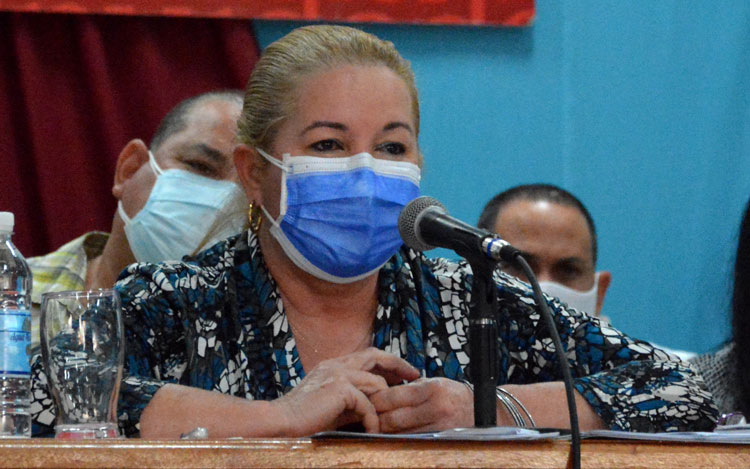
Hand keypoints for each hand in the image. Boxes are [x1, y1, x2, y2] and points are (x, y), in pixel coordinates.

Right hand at [270, 347, 419, 435]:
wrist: (280, 423)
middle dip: (398, 365)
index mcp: (333, 365)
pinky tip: (371, 432)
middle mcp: (336, 364)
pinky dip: (372, 420)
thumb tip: (377, 405)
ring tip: (391, 418)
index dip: (388, 362)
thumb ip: (351, 400)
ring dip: (385, 404)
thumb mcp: (332, 405)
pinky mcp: (340, 388)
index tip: (404, 372)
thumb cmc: (303, 419)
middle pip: (376, 356)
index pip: (367, 356)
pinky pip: (368, 403)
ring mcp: (338, 374)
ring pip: (376, 384)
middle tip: (415, 376)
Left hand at [370, 377, 473, 432]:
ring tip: (373, 426)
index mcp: (431, 388)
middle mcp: (434, 407)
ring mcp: (438, 425)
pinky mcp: (439, 438)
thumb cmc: (453, 394)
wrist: (481, 409)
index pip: (394, 396)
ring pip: (401, 432)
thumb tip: (383, 392)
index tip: (366, 400)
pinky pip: (412, 439)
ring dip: (384, 430)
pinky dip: (398, 437)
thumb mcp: (434, 382)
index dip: (376, 400)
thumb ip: (410, 388)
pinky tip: (390, 434)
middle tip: (365, 416)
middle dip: (376, 418)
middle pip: (394, 417)